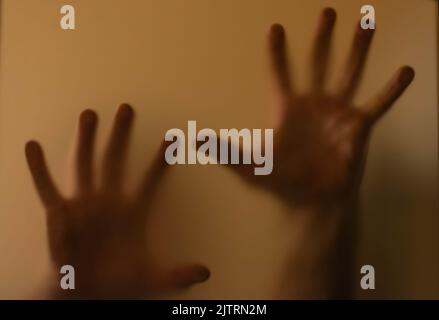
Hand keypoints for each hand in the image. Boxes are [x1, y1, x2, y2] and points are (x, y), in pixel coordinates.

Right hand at [25, 104, 209, 298]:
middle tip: (128, 108)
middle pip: (116, 160)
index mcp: (132, 211)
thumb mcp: (150, 277)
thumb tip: (205, 272)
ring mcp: (83, 204)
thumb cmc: (117, 280)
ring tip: (89, 114)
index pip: (150, 179)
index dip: (161, 160)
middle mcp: (108, 200)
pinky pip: (47, 187)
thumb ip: (176, 274)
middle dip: (121, 134)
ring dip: (86, 139)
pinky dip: (39, 168)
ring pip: (84, 164)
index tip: (173, 139)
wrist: (85, 291)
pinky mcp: (59, 213)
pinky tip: (33, 146)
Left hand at [223, 8, 413, 206]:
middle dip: (322, 39)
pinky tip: (405, 70)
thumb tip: (193, 139)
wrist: (310, 200)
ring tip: (366, 22)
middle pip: (318, 63)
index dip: (277, 53)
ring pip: (349, 73)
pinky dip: (390, 89)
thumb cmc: (281, 181)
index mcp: (287, 109)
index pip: (280, 74)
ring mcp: (337, 113)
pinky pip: (377, 103)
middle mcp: (313, 105)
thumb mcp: (249, 165)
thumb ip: (224, 150)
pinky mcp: (358, 127)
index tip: (274, 28)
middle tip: (326, 12)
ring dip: (357, 49)